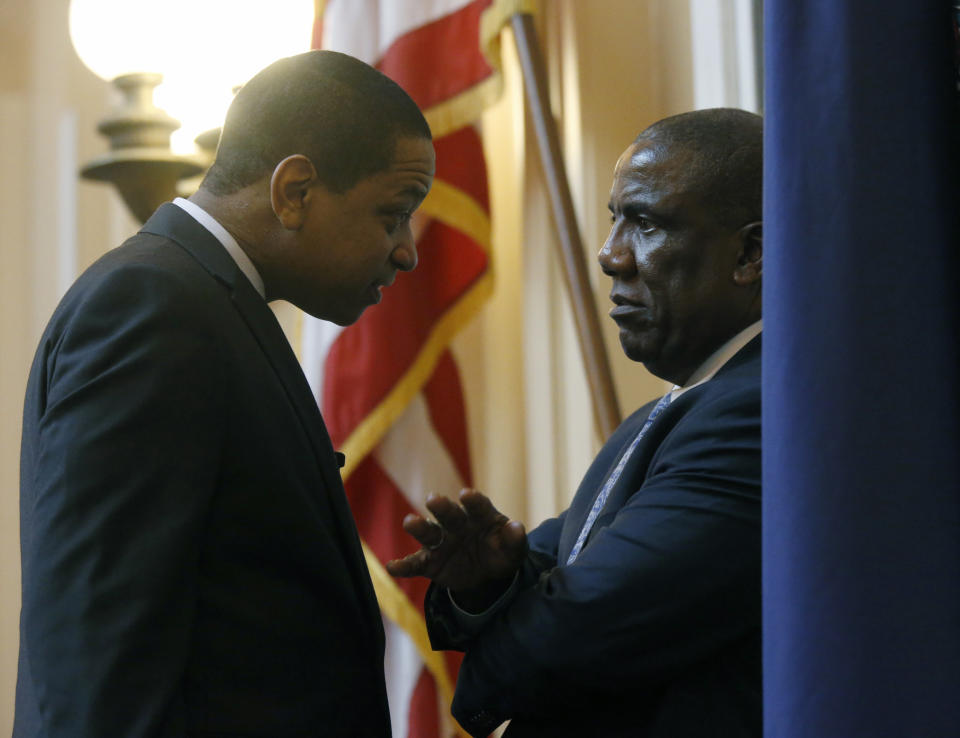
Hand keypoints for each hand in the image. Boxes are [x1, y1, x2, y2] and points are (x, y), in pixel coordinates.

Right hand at [386, 489, 526, 605]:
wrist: (486, 574)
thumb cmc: (500, 553)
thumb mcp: (513, 550)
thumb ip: (515, 540)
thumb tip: (517, 528)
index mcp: (480, 515)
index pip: (477, 505)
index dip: (472, 500)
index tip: (467, 495)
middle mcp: (457, 523)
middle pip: (448, 513)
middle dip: (441, 506)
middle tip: (433, 499)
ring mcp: (441, 542)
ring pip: (428, 533)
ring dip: (419, 527)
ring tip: (410, 522)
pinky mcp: (430, 562)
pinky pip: (415, 564)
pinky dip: (403, 566)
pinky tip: (392, 567)